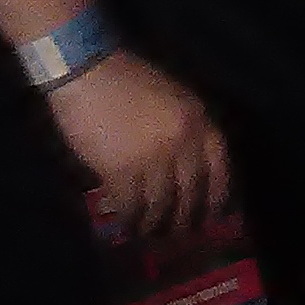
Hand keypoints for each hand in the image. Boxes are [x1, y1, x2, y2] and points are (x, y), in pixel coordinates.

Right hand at [46, 49, 232, 236]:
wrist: (86, 70)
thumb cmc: (123, 79)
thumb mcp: (168, 96)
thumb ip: (179, 128)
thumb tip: (179, 170)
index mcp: (196, 117)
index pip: (218, 164)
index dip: (218, 193)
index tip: (214, 214)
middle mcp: (182, 140)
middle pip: (190, 191)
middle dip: (184, 217)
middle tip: (178, 234)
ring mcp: (154, 157)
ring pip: (160, 204)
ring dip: (154, 224)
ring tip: (147, 232)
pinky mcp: (123, 170)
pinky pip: (131, 205)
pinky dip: (128, 219)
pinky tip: (124, 224)